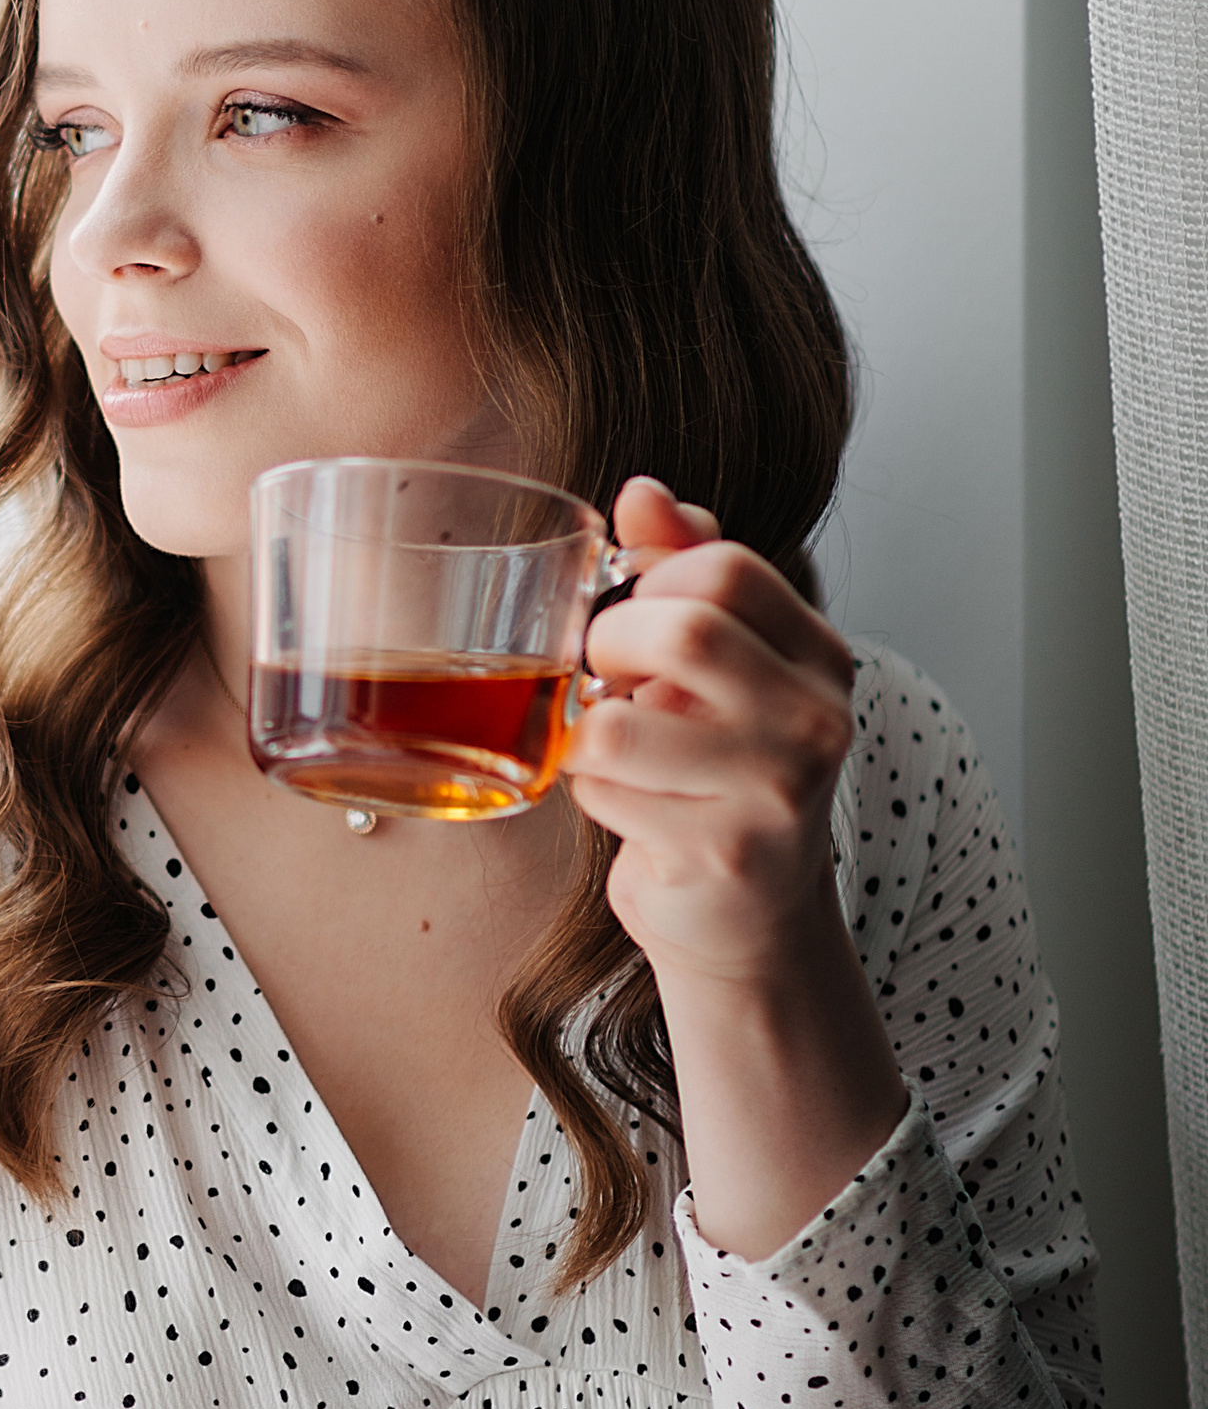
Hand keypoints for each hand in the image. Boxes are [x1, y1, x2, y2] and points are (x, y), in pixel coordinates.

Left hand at [561, 475, 855, 990]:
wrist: (749, 917)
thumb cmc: (720, 773)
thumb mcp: (720, 664)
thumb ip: (684, 568)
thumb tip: (644, 491)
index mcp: (819, 656)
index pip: (724, 566)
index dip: (650, 578)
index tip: (637, 612)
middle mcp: (815, 719)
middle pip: (680, 632)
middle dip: (607, 644)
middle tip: (604, 673)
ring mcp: (776, 792)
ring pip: (616, 723)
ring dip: (588, 731)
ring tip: (614, 747)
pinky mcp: (723, 853)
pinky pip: (604, 790)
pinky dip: (589, 791)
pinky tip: (627, 805)